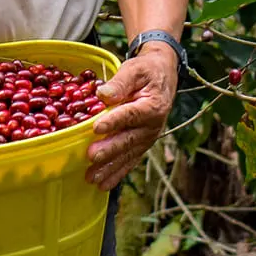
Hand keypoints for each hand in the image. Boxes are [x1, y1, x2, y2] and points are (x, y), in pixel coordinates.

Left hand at [86, 47, 178, 190]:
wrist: (163, 77)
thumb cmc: (146, 72)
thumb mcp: (135, 70)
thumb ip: (120, 82)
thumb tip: (103, 95)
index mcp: (152, 106)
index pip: (130, 114)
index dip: (114, 121)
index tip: (97, 127)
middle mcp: (152, 126)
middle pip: (128, 139)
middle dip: (109, 150)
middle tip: (91, 156)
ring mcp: (147, 138)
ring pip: (128, 155)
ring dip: (110, 168)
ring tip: (92, 177)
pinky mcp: (142, 145)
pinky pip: (130, 161)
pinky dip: (117, 173)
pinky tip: (103, 185)